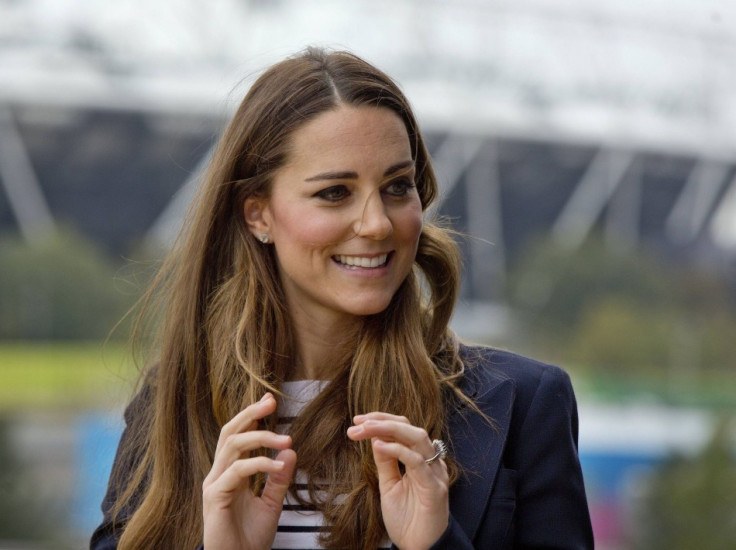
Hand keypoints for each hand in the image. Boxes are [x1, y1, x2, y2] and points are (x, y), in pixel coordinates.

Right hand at [202, 393, 296, 549]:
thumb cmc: (250, 539)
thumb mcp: (272, 504)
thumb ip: (279, 478)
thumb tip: (290, 451)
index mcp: (230, 473)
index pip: (238, 436)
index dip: (252, 417)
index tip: (270, 401)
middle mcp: (219, 474)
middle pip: (230, 433)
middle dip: (250, 414)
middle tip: (271, 403)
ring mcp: (214, 484)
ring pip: (232, 446)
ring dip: (261, 438)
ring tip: (287, 439)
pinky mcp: (214, 497)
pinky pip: (237, 471)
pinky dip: (260, 463)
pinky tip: (279, 465)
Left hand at [347, 412, 448, 549]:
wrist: (420, 548)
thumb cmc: (407, 519)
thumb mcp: (389, 485)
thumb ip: (385, 462)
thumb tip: (375, 438)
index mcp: (420, 458)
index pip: (402, 428)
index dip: (380, 420)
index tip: (357, 421)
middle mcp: (430, 461)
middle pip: (409, 427)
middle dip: (381, 420)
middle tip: (357, 423)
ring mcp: (434, 472)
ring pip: (416, 437)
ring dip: (388, 428)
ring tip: (366, 428)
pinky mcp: (434, 487)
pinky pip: (416, 461)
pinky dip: (397, 450)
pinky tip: (379, 446)